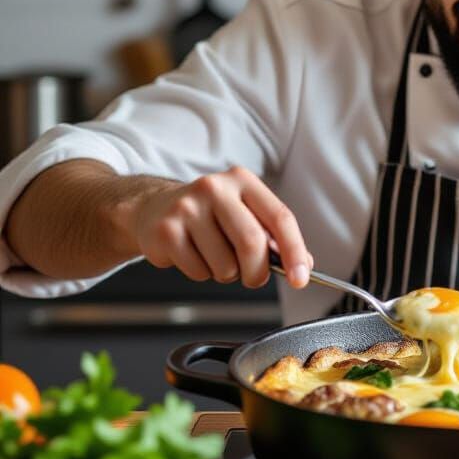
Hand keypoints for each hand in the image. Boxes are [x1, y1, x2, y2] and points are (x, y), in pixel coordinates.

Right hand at [131, 166, 312, 287]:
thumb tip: (304, 265)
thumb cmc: (210, 215)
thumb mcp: (245, 214)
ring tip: (215, 257)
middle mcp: (215, 188)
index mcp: (242, 180)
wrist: (154, 208)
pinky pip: (199, 272)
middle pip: (252, 244)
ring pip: (225, 265)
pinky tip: (193, 255)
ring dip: (227, 274)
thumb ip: (275, 237)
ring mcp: (187, 208)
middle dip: (258, 272)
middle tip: (254, 278)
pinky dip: (203, 274)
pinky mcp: (165, 231)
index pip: (280, 218)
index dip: (295, 251)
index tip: (301, 278)